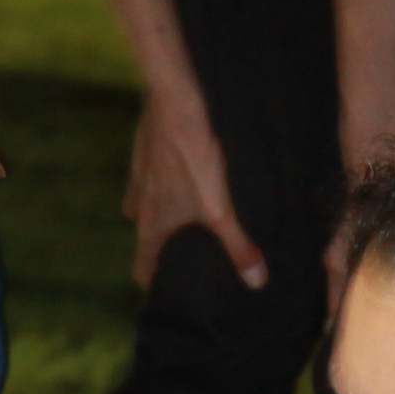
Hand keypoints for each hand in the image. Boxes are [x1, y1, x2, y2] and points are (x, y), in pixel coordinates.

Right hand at [125, 81, 261, 291]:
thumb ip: (237, 245)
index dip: (151, 281)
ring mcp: (138, 175)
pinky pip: (146, 172)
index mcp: (153, 225)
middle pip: (142, 234)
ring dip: (154, 210)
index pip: (142, 265)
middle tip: (178, 249)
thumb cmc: (195, 159)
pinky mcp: (143, 149)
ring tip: (178, 210)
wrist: (175, 103)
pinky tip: (176, 170)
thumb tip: (257, 281)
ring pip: (140, 202)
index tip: (162, 290)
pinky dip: (158, 178)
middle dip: (157, 244)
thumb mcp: (221, 209)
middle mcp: (139, 204)